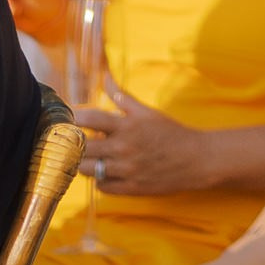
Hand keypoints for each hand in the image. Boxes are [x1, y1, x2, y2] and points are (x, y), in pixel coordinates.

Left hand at [77, 85, 207, 197]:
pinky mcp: (131, 188)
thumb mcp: (147, 112)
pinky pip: (102, 186)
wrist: (197, 160)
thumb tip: (105, 76)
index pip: (90, 118)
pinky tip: (104, 172)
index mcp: (127, 126)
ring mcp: (126, 170)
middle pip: (82, 148)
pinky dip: (99, 179)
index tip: (67, 118)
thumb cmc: (171, 133)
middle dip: (73, 144)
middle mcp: (124, 148)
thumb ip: (121, 96)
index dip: (73, 118)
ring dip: (84, 163)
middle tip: (72, 141)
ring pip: (87, 169)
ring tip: (89, 157)